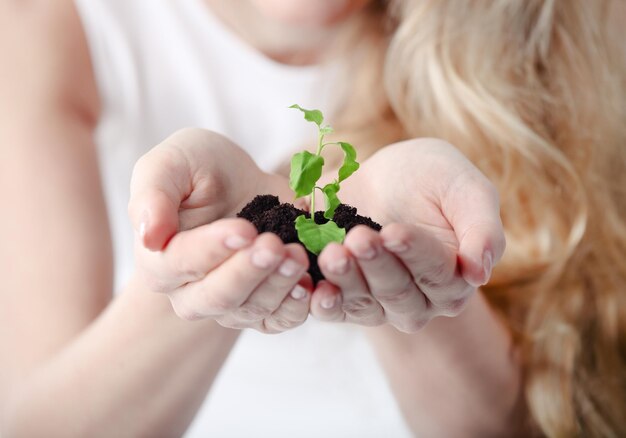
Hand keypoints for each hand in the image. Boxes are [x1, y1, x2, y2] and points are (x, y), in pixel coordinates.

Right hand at [128, 128, 311, 332]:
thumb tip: (149, 237)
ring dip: (279, 286)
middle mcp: (191, 293)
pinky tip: (311, 285)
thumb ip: (152, 195)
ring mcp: (230, 305)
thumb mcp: (170, 164)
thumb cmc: (198, 169)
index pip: (181, 263)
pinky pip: (279, 320)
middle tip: (275, 246)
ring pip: (252, 309)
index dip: (212, 249)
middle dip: (249, 272)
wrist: (238, 182)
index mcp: (160, 261)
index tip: (244, 229)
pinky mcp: (264, 307)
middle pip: (218, 296)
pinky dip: (297, 307)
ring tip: (298, 256)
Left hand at [309, 138, 505, 331]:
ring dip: (347, 281)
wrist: (386, 176)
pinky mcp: (347, 297)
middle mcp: (421, 300)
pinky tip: (315, 290)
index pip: (438, 273)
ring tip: (332, 253)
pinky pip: (336, 310)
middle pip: (398, 292)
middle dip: (377, 265)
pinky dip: (324, 303)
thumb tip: (479, 273)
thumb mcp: (465, 189)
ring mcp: (381, 303)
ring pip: (366, 304)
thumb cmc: (433, 178)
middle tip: (358, 238)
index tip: (394, 231)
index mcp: (455, 277)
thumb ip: (482, 228)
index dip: (415, 254)